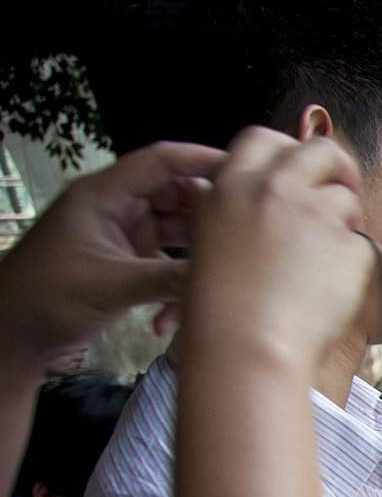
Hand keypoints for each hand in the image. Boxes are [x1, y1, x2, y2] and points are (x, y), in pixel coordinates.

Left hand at [0, 141, 222, 370]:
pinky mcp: (128, 265)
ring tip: (204, 287)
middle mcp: (116, 210)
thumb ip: (170, 278)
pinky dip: (173, 289)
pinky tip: (166, 322)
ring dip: (192, 262)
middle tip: (235, 244)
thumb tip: (225, 276)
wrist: (15, 336)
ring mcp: (123, 237)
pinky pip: (166, 266)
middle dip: (205, 222)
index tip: (243, 174)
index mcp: (104, 196)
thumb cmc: (48, 297)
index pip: (160, 162)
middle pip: (176, 196)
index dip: (202, 160)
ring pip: (177, 235)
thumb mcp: (113, 285)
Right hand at [182, 129, 374, 372]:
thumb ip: (236, 204)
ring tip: (320, 263)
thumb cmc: (222, 308)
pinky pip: (362, 242)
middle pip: (321, 151)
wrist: (249, 347)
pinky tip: (328, 289)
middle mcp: (275, 188)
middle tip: (341, 189)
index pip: (265, 138)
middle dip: (335, 167)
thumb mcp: (209, 239)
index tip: (300, 169)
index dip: (287, 152)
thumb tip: (260, 186)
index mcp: (232, 184)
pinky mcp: (351, 244)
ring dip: (343, 221)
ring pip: (346, 198)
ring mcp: (316, 214)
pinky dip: (353, 262)